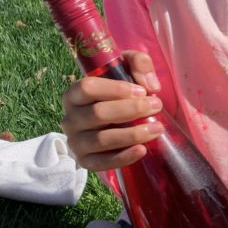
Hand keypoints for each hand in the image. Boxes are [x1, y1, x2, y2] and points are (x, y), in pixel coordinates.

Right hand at [60, 52, 163, 171]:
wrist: (115, 124)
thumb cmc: (119, 93)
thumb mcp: (127, 69)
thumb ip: (139, 63)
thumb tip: (150, 86)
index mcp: (73, 95)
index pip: (87, 88)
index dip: (116, 89)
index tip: (142, 91)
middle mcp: (70, 118)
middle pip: (98, 114)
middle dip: (131, 110)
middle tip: (156, 106)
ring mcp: (75, 142)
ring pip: (102, 140)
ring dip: (132, 134)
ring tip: (157, 128)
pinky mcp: (85, 161)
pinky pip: (102, 163)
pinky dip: (123, 157)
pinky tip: (142, 150)